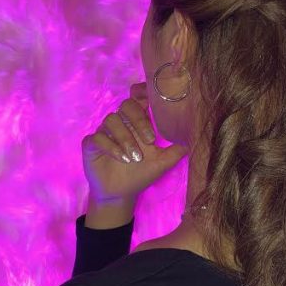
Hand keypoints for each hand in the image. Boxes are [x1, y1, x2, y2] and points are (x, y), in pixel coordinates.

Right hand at [81, 81, 188, 201]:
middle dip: (139, 120)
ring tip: (136, 157)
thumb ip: (176, 151)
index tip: (153, 97)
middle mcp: (121, 123)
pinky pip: (97, 138)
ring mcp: (105, 132)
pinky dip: (112, 147)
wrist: (121, 194)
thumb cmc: (142, 174)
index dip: (143, 91)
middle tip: (150, 140)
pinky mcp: (92, 145)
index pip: (139, 98)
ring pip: (111, 120)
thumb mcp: (162, 163)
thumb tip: (193, 141)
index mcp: (138, 122)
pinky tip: (123, 158)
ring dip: (126, 138)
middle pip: (127, 105)